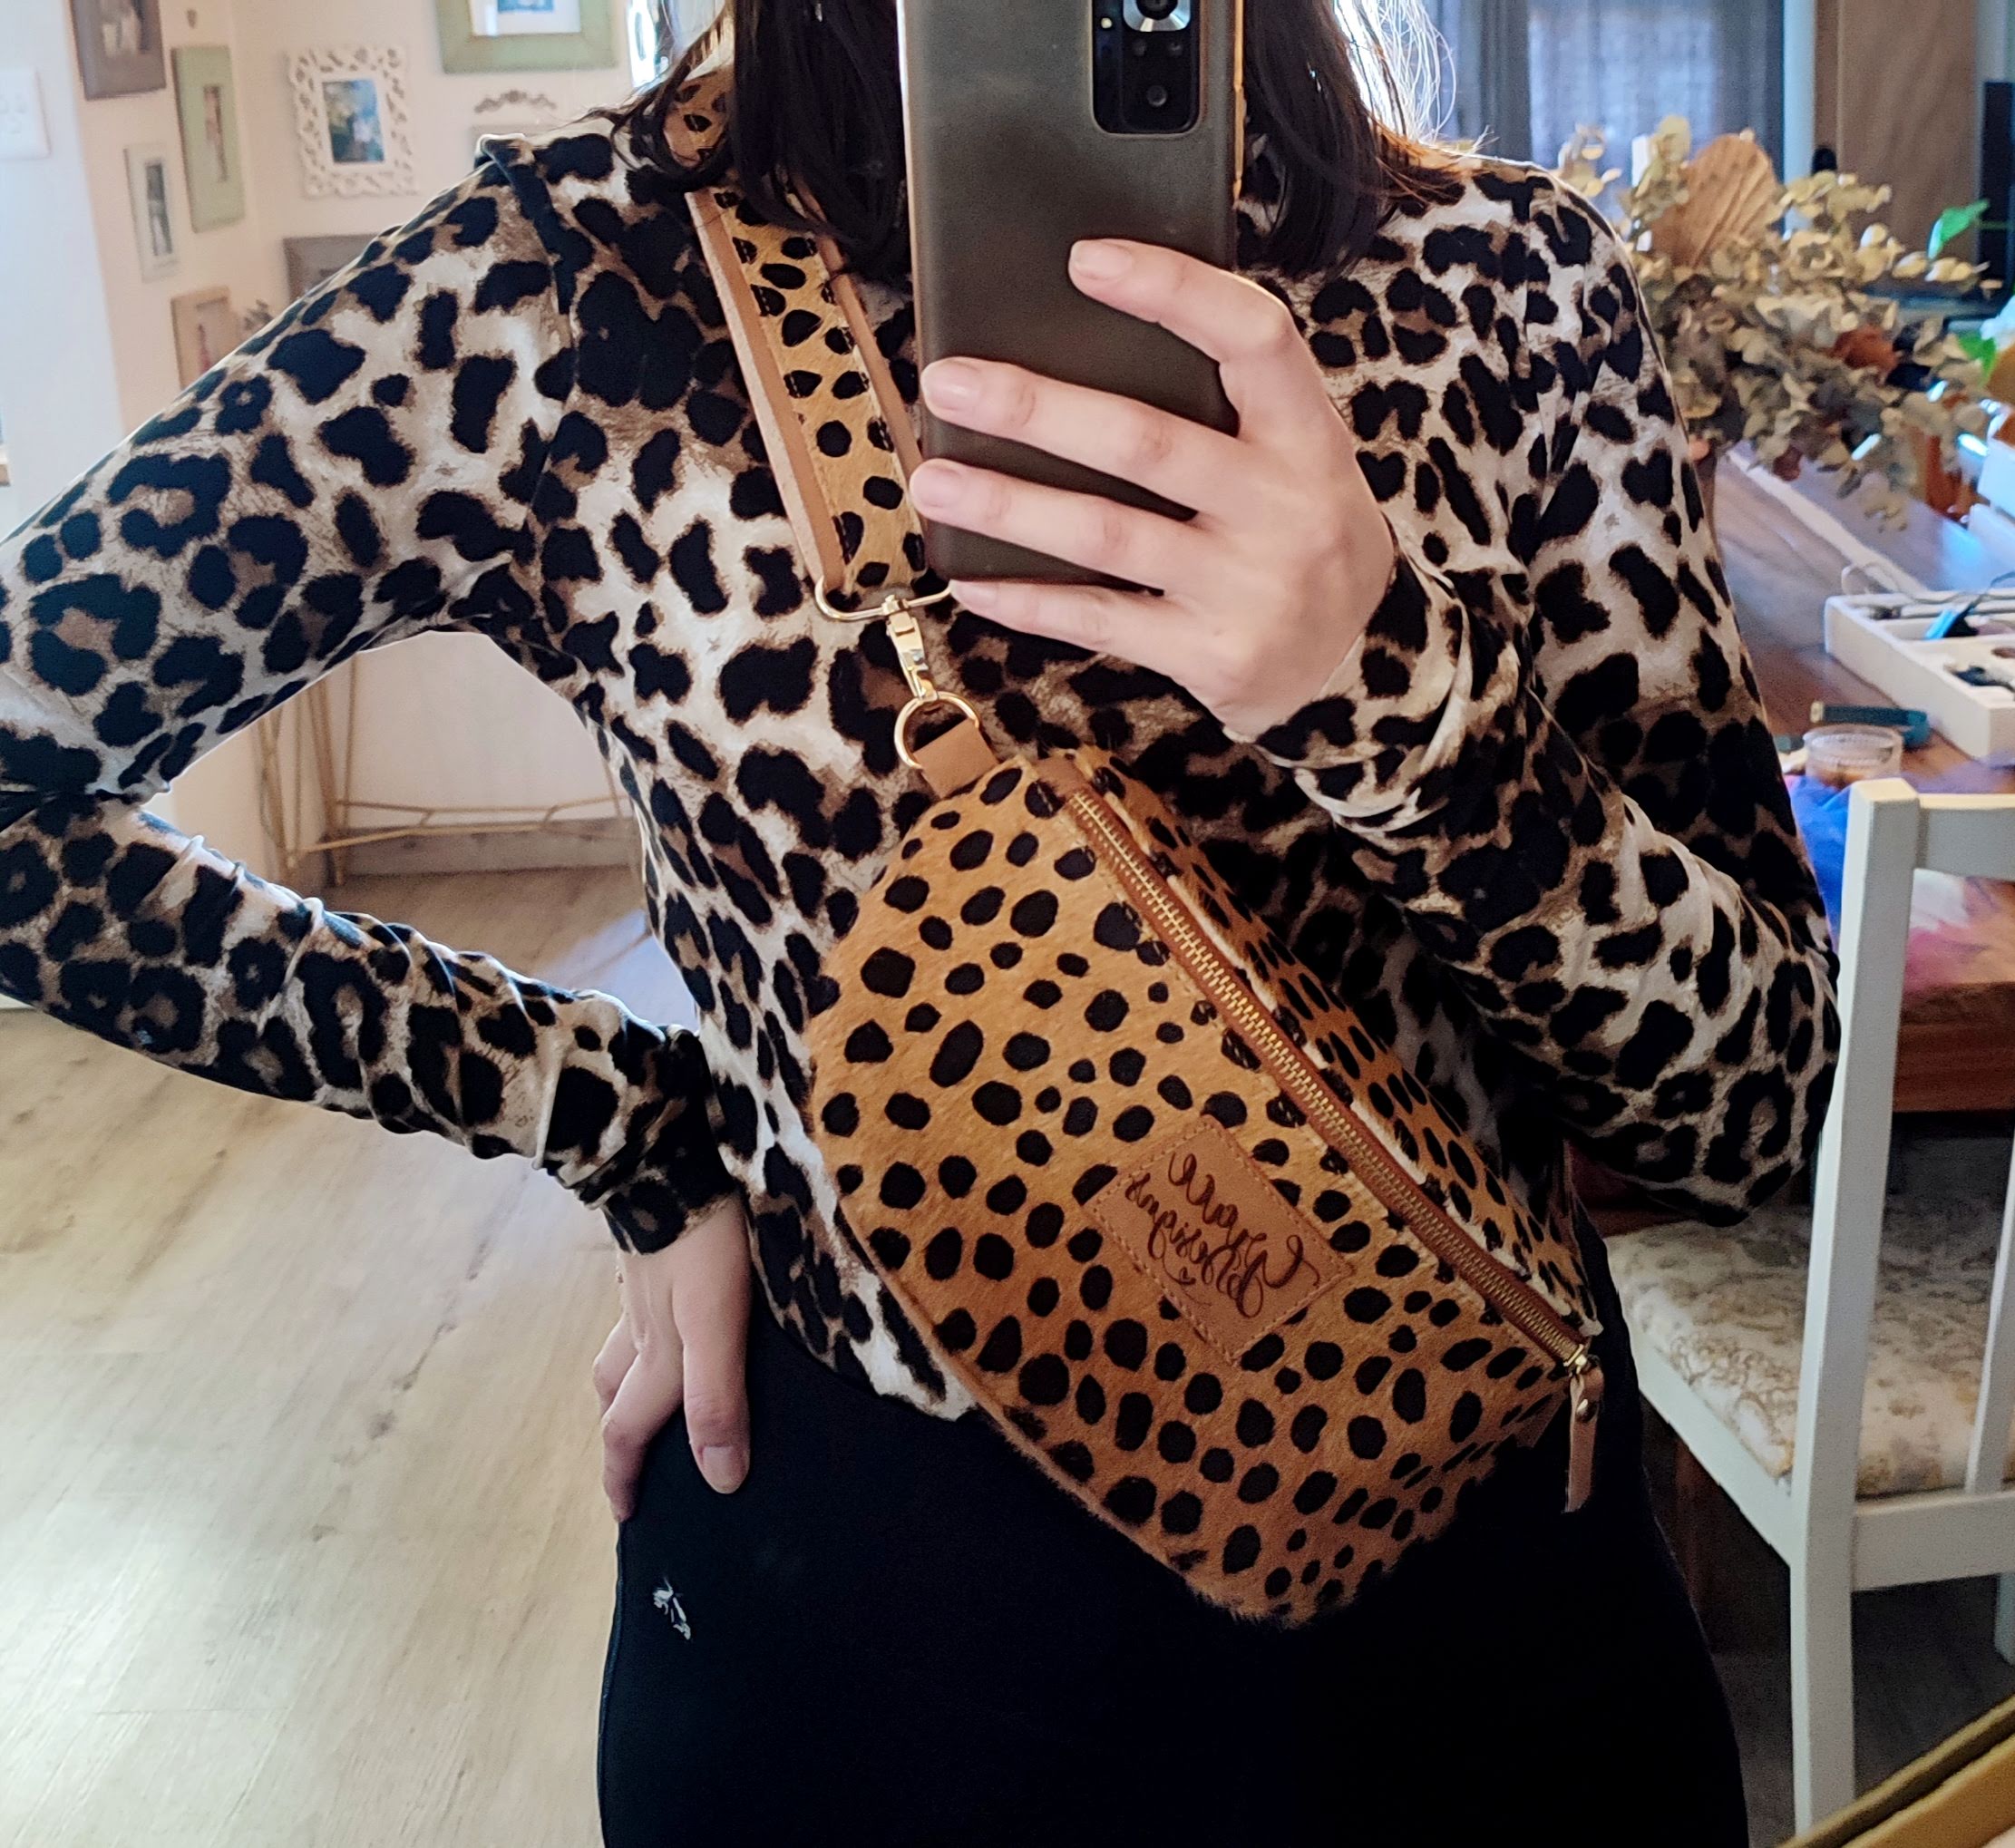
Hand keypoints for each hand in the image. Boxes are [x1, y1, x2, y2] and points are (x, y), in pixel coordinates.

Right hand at [591, 1192, 752, 1520]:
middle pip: (616, 1394)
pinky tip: (663, 1315)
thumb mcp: (716, 1326)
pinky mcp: (653, 1252)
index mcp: (658, 1356)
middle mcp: (641, 1329)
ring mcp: (642, 1288)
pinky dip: (642, 1329)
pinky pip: (638, 1307)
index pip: (631, 1431)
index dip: (626, 1478)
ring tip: (641, 1397)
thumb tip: (719, 1481)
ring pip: (621, 1349)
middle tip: (628, 1464)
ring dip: (623, 1383)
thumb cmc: (702, 1245)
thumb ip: (716, 1398)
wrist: (670, 1159)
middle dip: (618, 1436)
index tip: (626, 1517)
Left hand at [911, 238, 1397, 740]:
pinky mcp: (1212, 657)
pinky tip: (970, 580)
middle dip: (1038, 409)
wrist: (1357, 669)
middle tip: (950, 382)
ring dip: (1009, 506)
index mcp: (1309, 436)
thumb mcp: (1299, 461)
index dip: (1173, 290)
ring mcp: (1248, 588)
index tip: (1085, 259)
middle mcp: (1284, 508)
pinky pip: (1103, 622)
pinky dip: (1030, 601)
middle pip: (1147, 443)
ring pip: (1107, 535)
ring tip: (934, 480)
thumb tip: (1079, 344)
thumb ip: (1225, 409)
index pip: (1255, 338)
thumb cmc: (1300, 537)